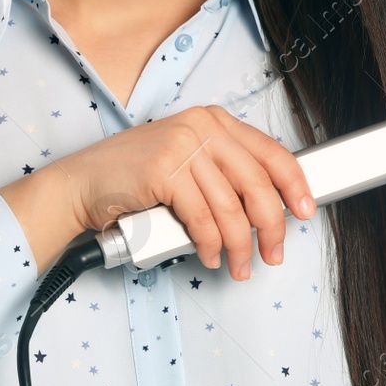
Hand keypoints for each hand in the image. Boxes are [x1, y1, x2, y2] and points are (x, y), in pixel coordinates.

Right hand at [60, 105, 315, 278]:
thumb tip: (269, 209)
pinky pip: (201, 218)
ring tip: (238, 265)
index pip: (272, 153)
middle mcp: (203, 126)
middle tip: (274, 253)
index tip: (306, 212)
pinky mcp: (164, 169)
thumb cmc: (135, 178)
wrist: (79, 184)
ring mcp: (183, 145)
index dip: (295, 186)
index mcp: (216, 120)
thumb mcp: (189, 164)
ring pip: (230, 207)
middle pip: (256, 183)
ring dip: (239, 245)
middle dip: (271, 226)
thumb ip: (224, 175)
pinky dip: (209, 244)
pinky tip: (209, 256)